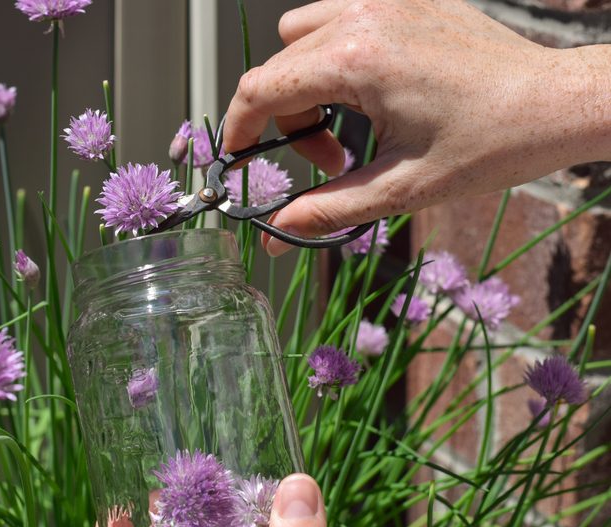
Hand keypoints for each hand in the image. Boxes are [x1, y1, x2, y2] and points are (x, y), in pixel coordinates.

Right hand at [221, 0, 610, 255]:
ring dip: (303, 80)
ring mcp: (386, 2)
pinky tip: (369, 91)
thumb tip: (276, 235)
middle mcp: (364, 19)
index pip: (260, 88)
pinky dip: (334, 54)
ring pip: (302, 33)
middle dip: (284, 119)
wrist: (556, 103)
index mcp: (357, 61)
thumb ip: (328, 209)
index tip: (239, 157)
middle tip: (328, 160)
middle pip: (278, 66)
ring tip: (345, 120)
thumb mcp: (402, 189)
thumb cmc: (492, 143)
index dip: (237, 128)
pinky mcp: (407, 0)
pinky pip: (340, 18)